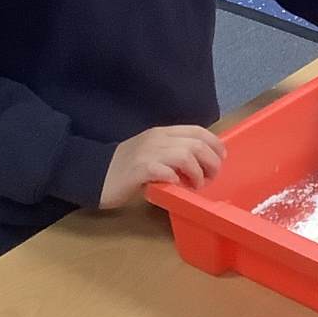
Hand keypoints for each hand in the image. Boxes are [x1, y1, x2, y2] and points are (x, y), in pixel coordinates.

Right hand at [100, 125, 225, 206]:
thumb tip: (201, 162)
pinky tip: (175, 186)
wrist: (95, 174)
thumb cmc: (127, 167)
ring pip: (185, 155)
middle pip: (196, 143)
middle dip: (211, 161)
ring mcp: (148, 152)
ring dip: (196, 173)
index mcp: (162, 133)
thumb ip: (173, 153)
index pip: (196, 130)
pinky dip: (175, 179)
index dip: (215, 144)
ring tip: (195, 185)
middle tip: (212, 177)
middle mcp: (157, 138)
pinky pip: (165, 171)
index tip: (222, 158)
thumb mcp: (152, 153)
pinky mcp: (139, 169)